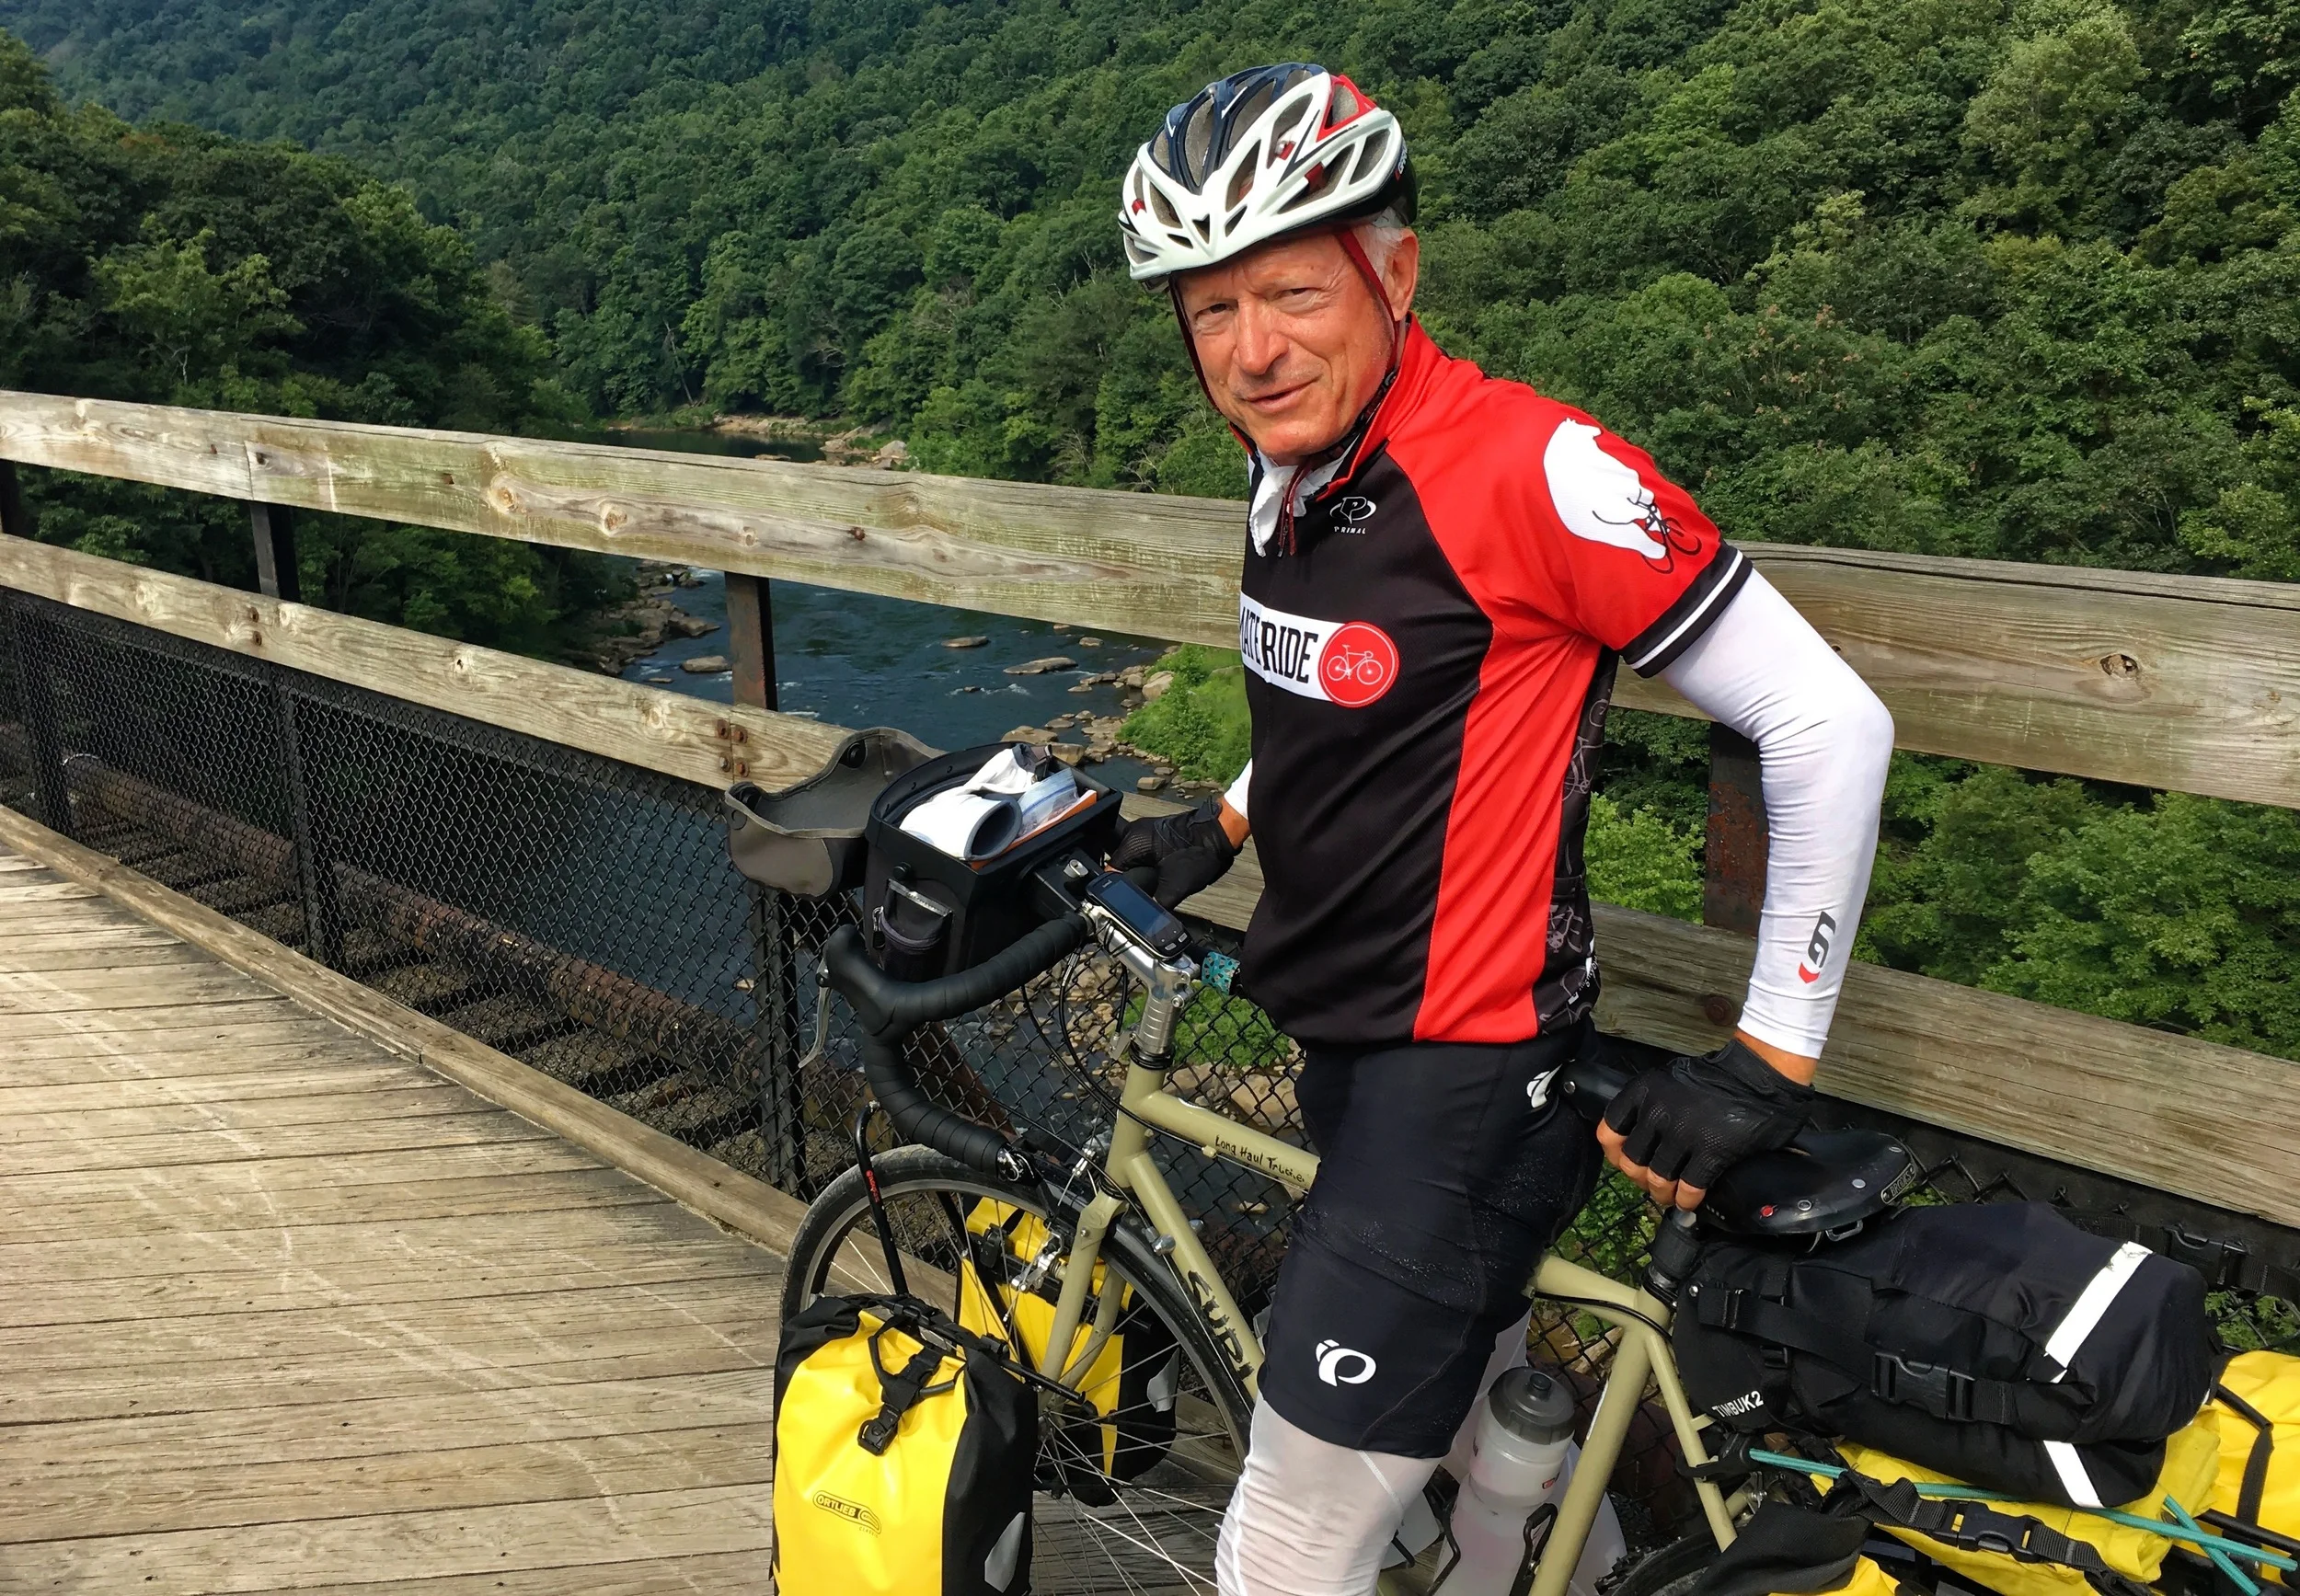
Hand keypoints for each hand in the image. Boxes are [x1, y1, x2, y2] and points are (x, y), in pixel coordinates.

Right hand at [1110, 802, 1239, 907]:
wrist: (1220, 834)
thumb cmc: (1199, 854)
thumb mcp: (1175, 888)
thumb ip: (1156, 905)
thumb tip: (1149, 921)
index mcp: (1131, 842)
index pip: (1112, 872)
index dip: (1121, 890)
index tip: (1132, 901)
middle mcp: (1133, 832)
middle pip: (1123, 867)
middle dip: (1135, 882)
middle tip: (1153, 890)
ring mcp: (1144, 830)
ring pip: (1134, 861)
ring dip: (1144, 874)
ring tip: (1161, 880)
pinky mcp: (1156, 832)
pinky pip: (1145, 854)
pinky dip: (1152, 865)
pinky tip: (1165, 872)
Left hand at [1597, 1037, 1814, 1210]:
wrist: (1760, 1076)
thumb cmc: (1716, 1078)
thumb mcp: (1670, 1080)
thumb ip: (1649, 1104)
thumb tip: (1640, 1137)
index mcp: (1643, 1091)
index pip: (1609, 1132)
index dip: (1615, 1154)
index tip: (1624, 1162)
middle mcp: (1657, 1112)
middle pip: (1632, 1161)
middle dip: (1640, 1179)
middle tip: (1651, 1183)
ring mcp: (1683, 1132)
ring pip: (1658, 1178)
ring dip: (1662, 1194)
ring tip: (1669, 1197)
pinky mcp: (1711, 1151)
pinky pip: (1689, 1186)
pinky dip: (1687, 1200)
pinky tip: (1689, 1201)